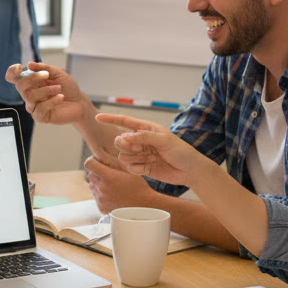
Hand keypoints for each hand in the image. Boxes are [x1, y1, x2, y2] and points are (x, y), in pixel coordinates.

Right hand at [5, 62, 88, 124]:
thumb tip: (29, 65)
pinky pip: (40, 108)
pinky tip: (60, 97)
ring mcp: (33, 106)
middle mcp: (29, 94)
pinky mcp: (39, 116)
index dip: (11, 73)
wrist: (79, 103)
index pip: (13, 78)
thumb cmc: (67, 88)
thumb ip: (44, 67)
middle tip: (47, 75)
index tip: (19, 68)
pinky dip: (52, 101)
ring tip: (58, 88)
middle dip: (33, 78)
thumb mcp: (58, 73)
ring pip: (30, 97)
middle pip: (20, 86)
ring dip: (46, 90)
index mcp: (31, 83)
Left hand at [82, 152, 159, 214]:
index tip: (97, 161)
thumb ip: (113, 162)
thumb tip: (101, 155)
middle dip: (96, 172)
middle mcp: (103, 189)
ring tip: (111, 185)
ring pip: (92, 186)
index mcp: (109, 177)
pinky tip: (113, 195)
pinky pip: (96, 197)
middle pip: (90, 175)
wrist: (144, 207)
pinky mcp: (101, 207)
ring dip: (98, 183)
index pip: (89, 164)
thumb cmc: (138, 186)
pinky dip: (101, 194)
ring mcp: (101, 199)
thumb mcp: (128, 170)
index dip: (92, 160)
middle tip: (107, 173)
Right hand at [95, 113, 213, 187]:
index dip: (110, 119)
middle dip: (126, 145)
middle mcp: (140, 141)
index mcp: (145, 129)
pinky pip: (129, 167)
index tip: (97, 117)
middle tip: (140, 149)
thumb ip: (143, 137)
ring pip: (122, 156)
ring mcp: (140, 154)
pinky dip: (136, 167)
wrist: (190, 170)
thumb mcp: (164, 140)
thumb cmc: (181, 151)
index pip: (124, 122)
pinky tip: (149, 166)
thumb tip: (124, 137)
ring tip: (149, 158)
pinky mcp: (142, 167)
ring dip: (134, 158)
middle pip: (119, 141)